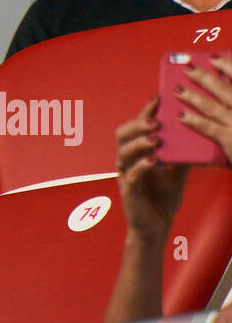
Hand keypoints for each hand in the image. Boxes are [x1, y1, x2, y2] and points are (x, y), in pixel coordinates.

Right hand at [115, 97, 189, 241]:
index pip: (137, 126)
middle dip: (137, 125)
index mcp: (137, 152)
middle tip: (155, 121)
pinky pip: (130, 175)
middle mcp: (127, 161)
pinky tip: (154, 161)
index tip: (158, 98)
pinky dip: (141, 166)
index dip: (144, 111)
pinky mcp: (128, 192)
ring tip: (156, 139)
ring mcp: (125, 176)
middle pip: (122, 135)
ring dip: (139, 143)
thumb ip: (183, 151)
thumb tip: (199, 130)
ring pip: (123, 153)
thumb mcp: (179, 168)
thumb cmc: (165, 195)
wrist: (157, 224)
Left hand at [175, 54, 231, 162]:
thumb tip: (224, 81)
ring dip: (193, 97)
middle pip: (225, 89)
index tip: (213, 58)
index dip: (228, 66)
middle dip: (204, 77)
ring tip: (177, 89)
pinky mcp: (231, 140)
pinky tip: (181, 115)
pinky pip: (209, 128)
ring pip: (213, 106)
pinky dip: (195, 120)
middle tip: (187, 69)